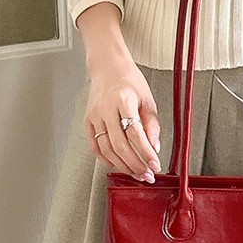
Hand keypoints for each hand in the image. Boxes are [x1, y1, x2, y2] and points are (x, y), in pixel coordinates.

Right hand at [85, 56, 161, 182]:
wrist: (108, 67)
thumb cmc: (128, 81)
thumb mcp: (147, 99)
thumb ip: (152, 124)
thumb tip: (154, 147)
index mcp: (123, 100)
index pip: (135, 134)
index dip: (146, 153)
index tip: (155, 164)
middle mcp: (105, 108)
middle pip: (120, 145)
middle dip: (135, 164)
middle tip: (147, 174)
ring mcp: (93, 116)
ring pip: (106, 150)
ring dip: (123, 166)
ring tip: (136, 173)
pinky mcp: (87, 121)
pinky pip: (95, 147)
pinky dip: (106, 159)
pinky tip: (118, 164)